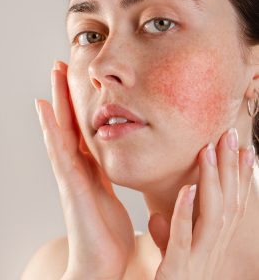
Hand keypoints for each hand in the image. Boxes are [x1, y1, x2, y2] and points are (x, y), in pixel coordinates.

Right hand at [35, 60, 134, 279]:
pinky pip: (59, 151)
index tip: (75, 79)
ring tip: (53, 74)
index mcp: (88, 168)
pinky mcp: (70, 185)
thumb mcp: (111, 195)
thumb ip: (107, 176)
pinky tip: (44, 108)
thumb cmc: (106, 234)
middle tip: (59, 64)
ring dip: (56, 101)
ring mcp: (69, 174)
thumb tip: (111, 161)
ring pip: (60, 130)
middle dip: (63, 93)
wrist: (99, 264)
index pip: (81, 128)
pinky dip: (51, 128)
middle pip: (67, 122)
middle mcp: (75, 166)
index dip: (77, 103)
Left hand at [148, 129, 255, 278]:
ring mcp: (198, 257)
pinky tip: (188, 189)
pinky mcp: (178, 266)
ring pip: (212, 214)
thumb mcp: (170, 257)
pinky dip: (186, 211)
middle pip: (228, 203)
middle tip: (231, 135)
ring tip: (209, 151)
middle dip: (231, 168)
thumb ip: (168, 236)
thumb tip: (157, 217)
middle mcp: (212, 249)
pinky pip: (183, 236)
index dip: (241, 178)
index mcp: (213, 244)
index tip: (245, 149)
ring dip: (212, 181)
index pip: (232, 205)